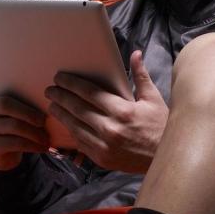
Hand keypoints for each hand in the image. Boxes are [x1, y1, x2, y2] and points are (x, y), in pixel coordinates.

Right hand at [0, 53, 49, 170]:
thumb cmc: (12, 129)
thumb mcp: (12, 113)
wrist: (4, 157)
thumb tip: (14, 74)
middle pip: (5, 104)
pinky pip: (13, 143)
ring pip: (12, 126)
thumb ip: (14, 97)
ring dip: (33, 133)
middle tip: (44, 120)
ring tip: (46, 138)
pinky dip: (30, 145)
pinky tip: (41, 148)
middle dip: (28, 112)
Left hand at [45, 50, 168, 172]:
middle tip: (50, 90)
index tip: (60, 78)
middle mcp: (110, 128)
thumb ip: (141, 76)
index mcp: (122, 110)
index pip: (89, 93)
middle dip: (60, 97)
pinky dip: (71, 132)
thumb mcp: (153, 99)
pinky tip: (65, 124)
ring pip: (74, 127)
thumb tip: (135, 54)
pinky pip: (80, 143)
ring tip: (52, 106)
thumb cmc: (161, 127)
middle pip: (77, 109)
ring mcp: (104, 146)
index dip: (71, 84)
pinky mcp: (101, 159)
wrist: (165, 158)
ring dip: (61, 115)